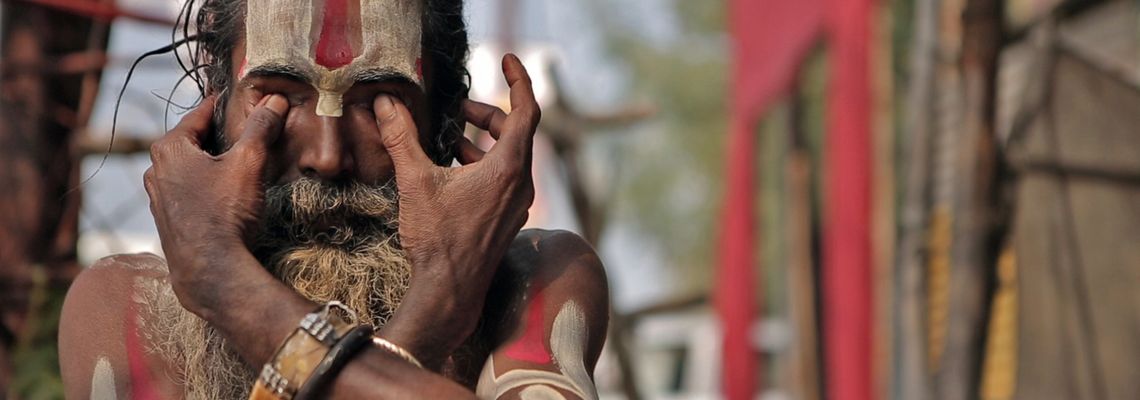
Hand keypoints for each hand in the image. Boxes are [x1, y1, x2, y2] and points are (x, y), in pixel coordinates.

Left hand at [144, 94, 289, 316]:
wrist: (209, 269)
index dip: (223, 105)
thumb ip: (260, 128)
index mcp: (170, 148)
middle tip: (246, 131)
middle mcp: (156, 169)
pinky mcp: (166, 219)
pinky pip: (187, 190)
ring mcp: (158, 196)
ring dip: (211, 162)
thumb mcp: (248, 162)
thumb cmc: (225, 212)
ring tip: (239, 163)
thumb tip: (273, 101)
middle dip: (218, 135)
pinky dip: (205, 184)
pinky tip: (225, 194)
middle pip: (192, 140)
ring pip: (189, 167)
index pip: (199, 113)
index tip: (240, 98)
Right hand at [377, 54, 538, 364]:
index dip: (519, 79)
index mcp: (509, 167)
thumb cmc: (438, 239)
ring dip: (483, 142)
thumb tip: (385, 104)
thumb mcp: (415, 181)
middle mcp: (521, 184)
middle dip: (488, 114)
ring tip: (450, 139)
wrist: (449, 292)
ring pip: (509, 157)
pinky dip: (483, 165)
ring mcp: (517, 203)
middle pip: (515, 132)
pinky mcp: (507, 218)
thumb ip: (401, 138)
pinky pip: (504, 179)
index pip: (527, 109)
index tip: (509, 59)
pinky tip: (452, 172)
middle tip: (459, 109)